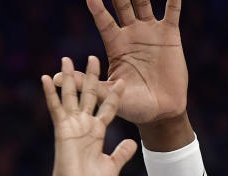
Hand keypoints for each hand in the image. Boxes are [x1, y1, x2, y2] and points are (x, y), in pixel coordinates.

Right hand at [42, 56, 136, 175]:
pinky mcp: (62, 129)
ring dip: (70, 77)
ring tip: (67, 59)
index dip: (114, 95)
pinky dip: (51, 93)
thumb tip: (133, 143)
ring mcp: (73, 126)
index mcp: (97, 132)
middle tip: (93, 57)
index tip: (122, 80)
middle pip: (89, 95)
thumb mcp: (111, 166)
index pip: (107, 108)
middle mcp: (84, 125)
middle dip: (91, 77)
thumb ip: (121, 153)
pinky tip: (47, 77)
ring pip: (71, 95)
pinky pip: (55, 107)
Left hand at [84, 0, 187, 125]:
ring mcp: (150, 32)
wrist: (161, 112)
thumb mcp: (108, 94)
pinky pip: (172, 11)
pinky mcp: (169, 35)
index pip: (104, 20)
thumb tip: (56, 78)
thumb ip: (86, 83)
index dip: (97, 6)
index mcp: (116, 45)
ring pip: (143, 2)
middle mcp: (132, 34)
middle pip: (122, 5)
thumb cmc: (133, 106)